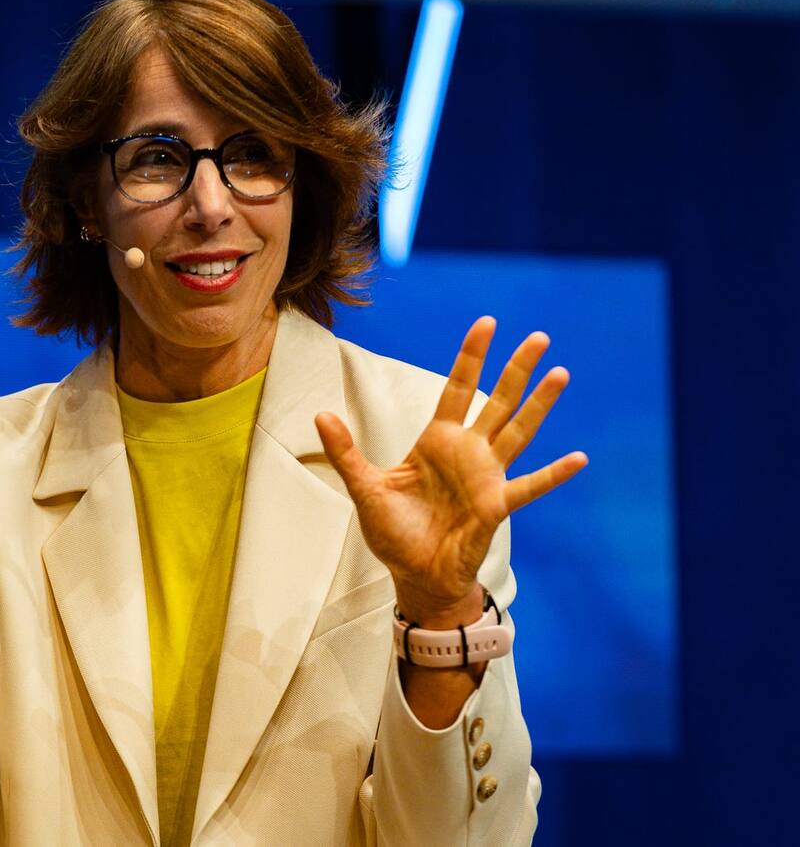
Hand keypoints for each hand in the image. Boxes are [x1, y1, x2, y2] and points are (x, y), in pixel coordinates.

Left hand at [315, 317, 587, 626]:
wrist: (415, 575)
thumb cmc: (394, 532)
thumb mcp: (365, 487)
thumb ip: (347, 451)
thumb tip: (320, 415)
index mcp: (437, 441)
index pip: (458, 388)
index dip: (472, 356)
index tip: (487, 323)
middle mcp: (468, 452)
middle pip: (497, 400)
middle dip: (516, 369)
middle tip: (538, 336)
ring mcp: (486, 476)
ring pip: (518, 431)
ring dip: (539, 405)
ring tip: (560, 373)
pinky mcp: (496, 505)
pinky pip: (530, 486)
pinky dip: (553, 474)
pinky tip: (579, 458)